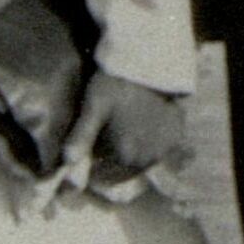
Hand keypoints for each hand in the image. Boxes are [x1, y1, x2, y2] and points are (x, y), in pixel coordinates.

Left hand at [63, 71, 186, 182]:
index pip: (103, 177)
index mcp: (126, 157)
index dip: (92, 166)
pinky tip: (141, 126)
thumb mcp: (92, 109)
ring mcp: (166, 150)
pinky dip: (149, 144)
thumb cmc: (115, 86)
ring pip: (141, 163)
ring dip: (129, 154)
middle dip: (110, 161)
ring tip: (121, 130)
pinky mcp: (177, 138)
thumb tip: (66, 163)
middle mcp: (149, 160)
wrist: (149, 66)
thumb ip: (80, 139)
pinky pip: (159, 150)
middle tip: (103, 137)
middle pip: (123, 171)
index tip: (88, 151)